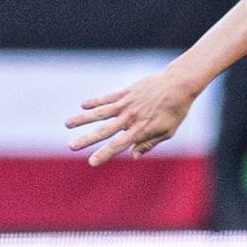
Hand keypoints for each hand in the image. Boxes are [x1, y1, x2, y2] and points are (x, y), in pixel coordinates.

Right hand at [67, 67, 200, 165]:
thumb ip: (148, 143)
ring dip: (83, 119)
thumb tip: (132, 156)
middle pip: (104, 131)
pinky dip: (95, 101)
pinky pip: (107, 98)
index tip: (91, 162)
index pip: (118, 145)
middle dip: (87, 139)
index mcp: (140, 130)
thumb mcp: (167, 131)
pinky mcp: (126, 92)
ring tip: (67, 124)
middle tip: (71, 146)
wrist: (178, 84)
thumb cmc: (175, 111)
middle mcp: (130, 118)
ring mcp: (126, 104)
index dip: (104, 154)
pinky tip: (83, 105)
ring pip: (100, 112)